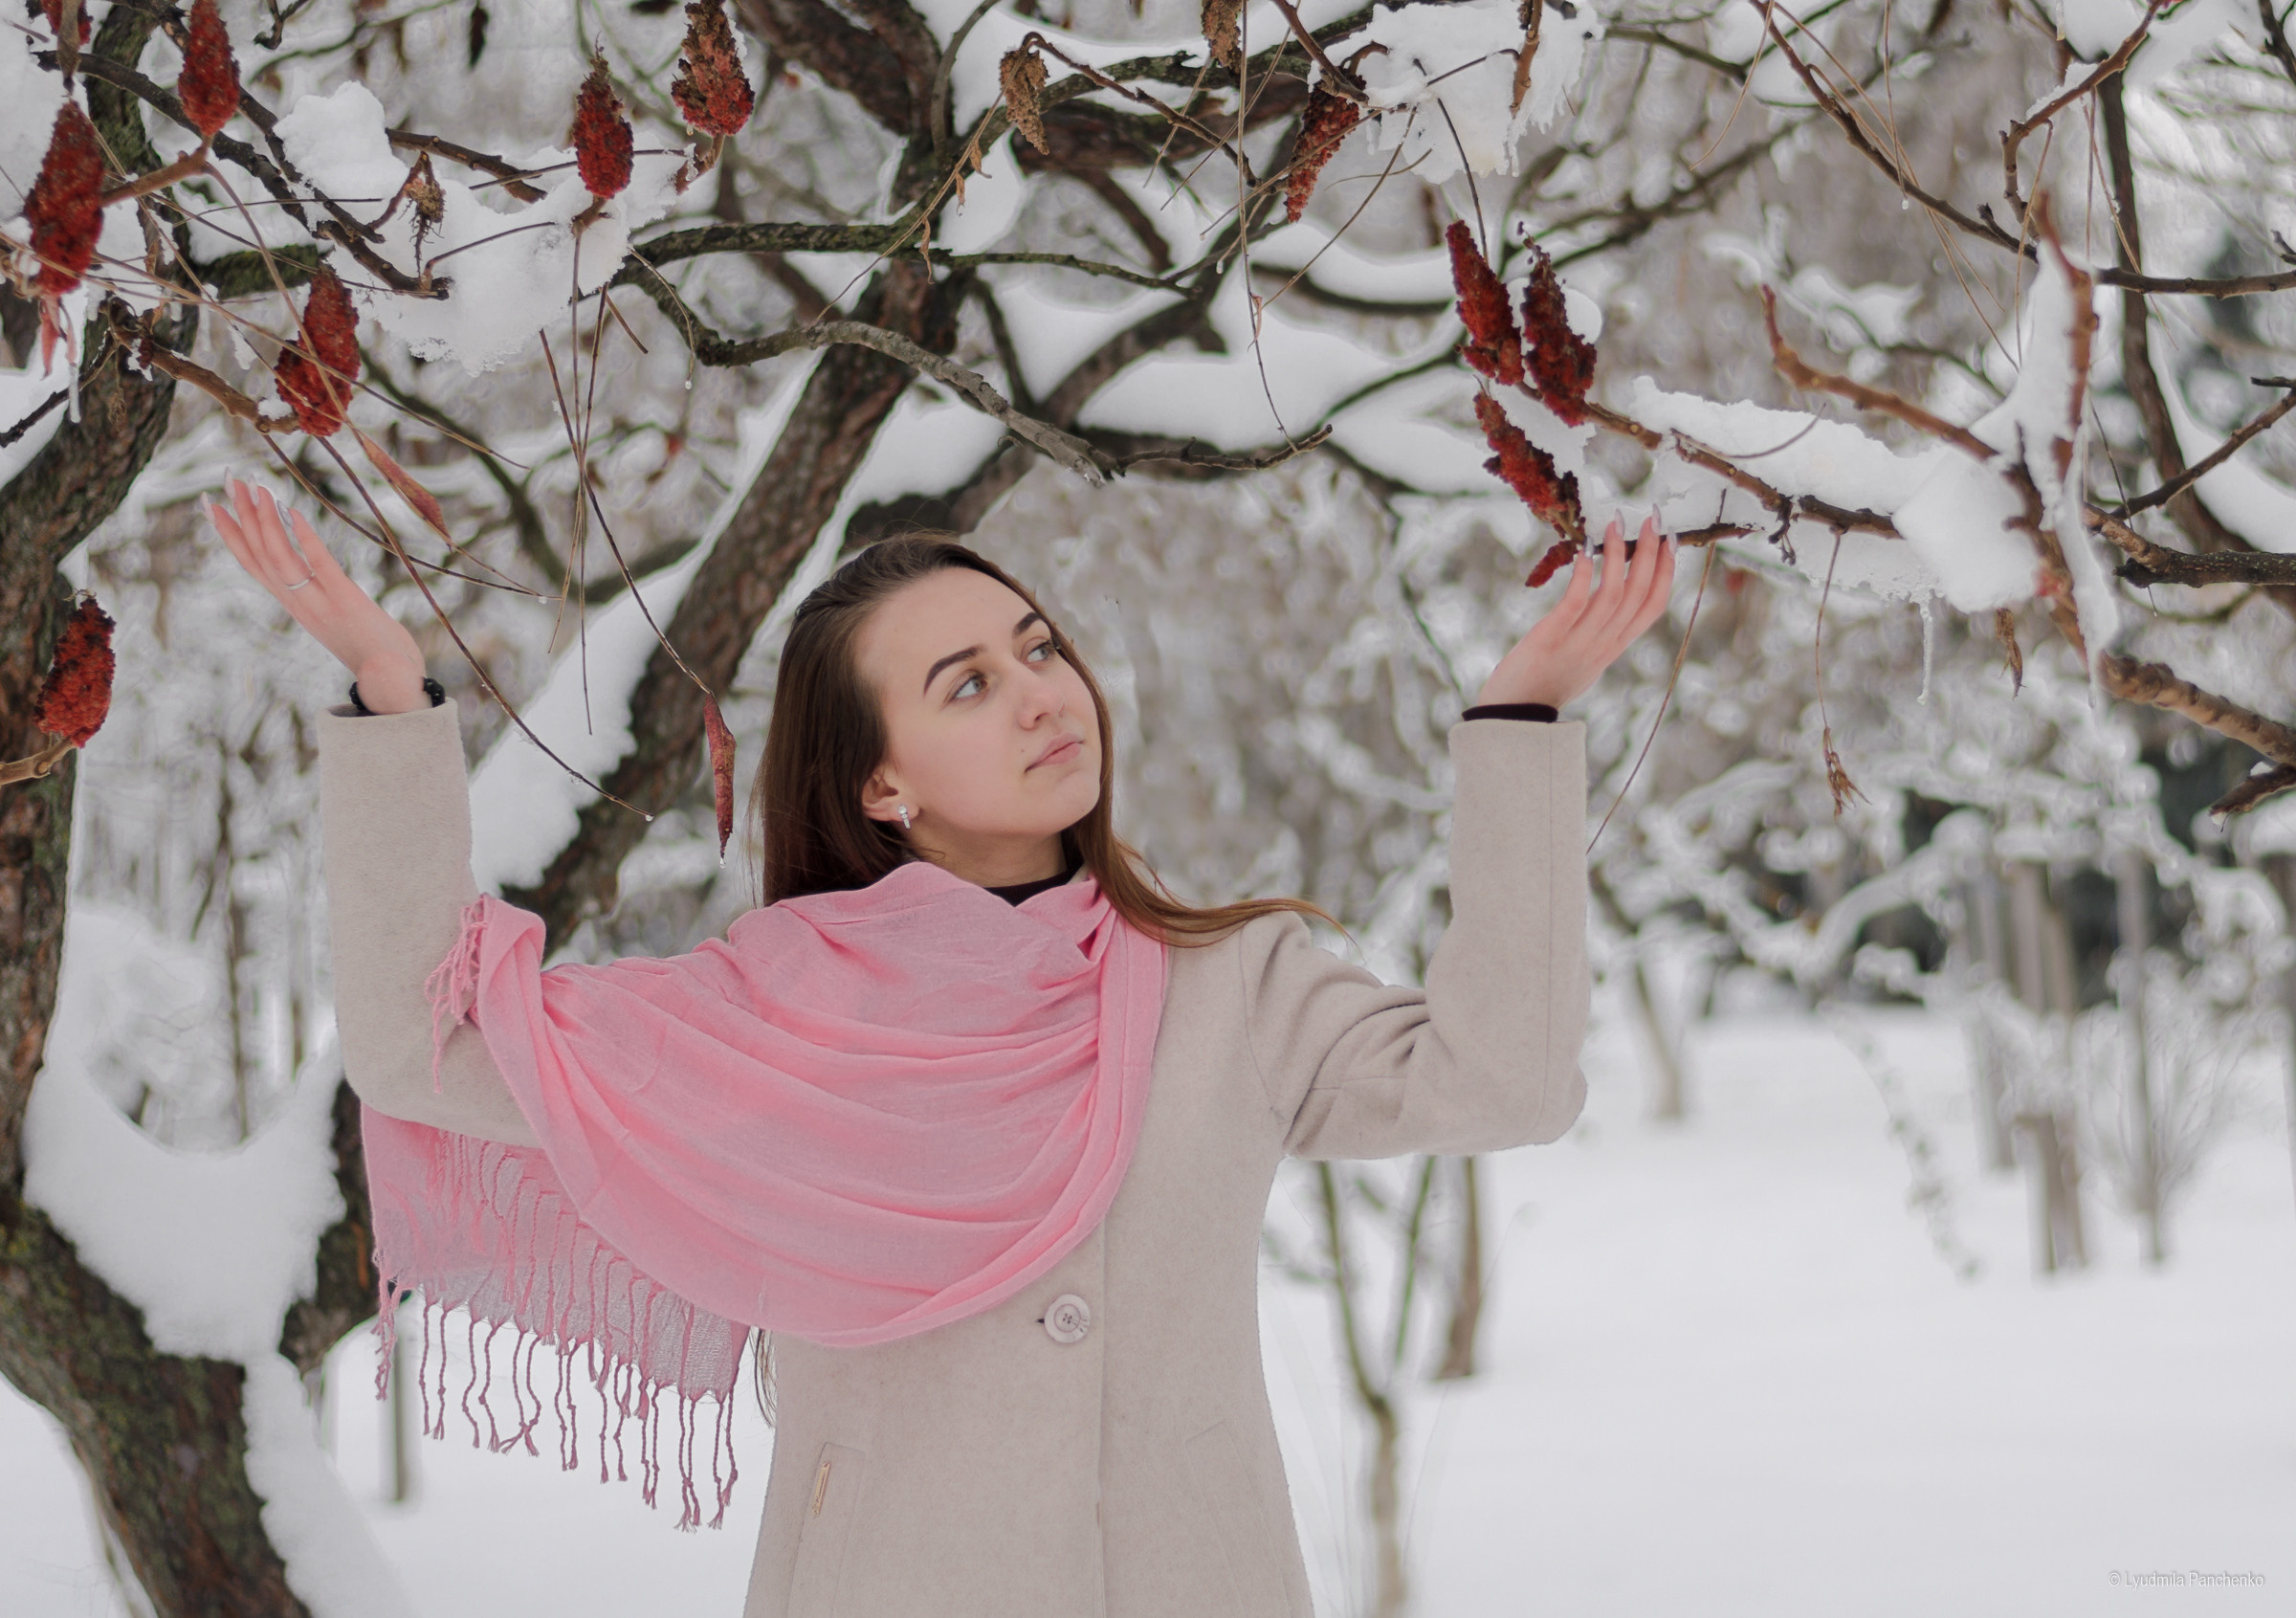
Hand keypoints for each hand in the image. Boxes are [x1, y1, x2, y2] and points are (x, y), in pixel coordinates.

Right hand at [205, 479, 429, 712]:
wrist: (395, 679)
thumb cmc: (371, 648)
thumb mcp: (332, 619)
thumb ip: (316, 597)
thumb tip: (305, 574)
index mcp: (293, 606)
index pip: (252, 565)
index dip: (230, 535)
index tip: (211, 505)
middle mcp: (298, 604)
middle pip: (259, 555)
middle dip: (240, 517)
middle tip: (227, 480)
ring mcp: (320, 604)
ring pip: (280, 557)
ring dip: (265, 520)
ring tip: (254, 487)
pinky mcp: (347, 602)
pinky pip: (319, 565)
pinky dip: (303, 536)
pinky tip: (292, 509)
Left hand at [1477, 512, 1677, 709]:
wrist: (1513, 715)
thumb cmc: (1545, 683)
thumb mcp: (1585, 659)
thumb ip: (1601, 633)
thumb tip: (1610, 601)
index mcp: (1614, 647)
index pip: (1654, 607)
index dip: (1667, 573)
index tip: (1671, 541)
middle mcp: (1603, 644)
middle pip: (1639, 594)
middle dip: (1650, 554)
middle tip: (1652, 519)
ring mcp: (1579, 642)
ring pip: (1613, 595)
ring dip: (1618, 556)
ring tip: (1616, 524)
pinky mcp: (1550, 638)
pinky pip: (1576, 604)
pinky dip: (1585, 576)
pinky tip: (1586, 552)